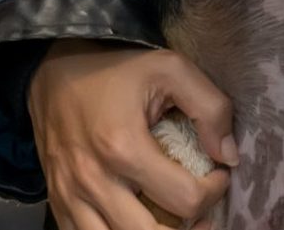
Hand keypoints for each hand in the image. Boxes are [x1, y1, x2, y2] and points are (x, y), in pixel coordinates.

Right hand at [30, 41, 237, 229]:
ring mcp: (71, 196)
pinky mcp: (58, 201)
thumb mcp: (171, 69)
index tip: (218, 173)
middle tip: (201, 208)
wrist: (53, 71)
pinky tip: (138, 220)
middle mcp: (94, 180)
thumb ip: (210, 108)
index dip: (213, 191)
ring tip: (173, 222)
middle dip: (188, 229)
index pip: (185, 199)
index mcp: (124, 148)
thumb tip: (229, 156)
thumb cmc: (116, 69)